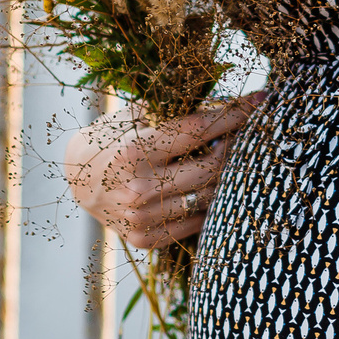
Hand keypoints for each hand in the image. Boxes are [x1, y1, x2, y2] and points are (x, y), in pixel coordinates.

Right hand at [63, 94, 263, 250]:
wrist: (77, 179)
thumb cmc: (111, 138)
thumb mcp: (135, 114)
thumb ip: (176, 111)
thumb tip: (232, 103)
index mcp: (132, 151)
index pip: (198, 130)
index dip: (234, 114)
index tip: (262, 99)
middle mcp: (137, 188)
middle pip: (211, 166)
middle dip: (236, 145)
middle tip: (250, 130)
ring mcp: (141, 219)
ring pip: (209, 196)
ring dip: (228, 175)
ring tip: (236, 156)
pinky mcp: (146, 239)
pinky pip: (197, 221)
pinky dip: (211, 202)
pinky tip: (214, 184)